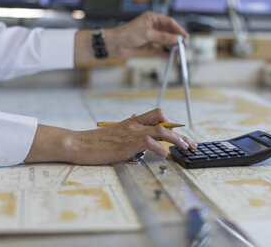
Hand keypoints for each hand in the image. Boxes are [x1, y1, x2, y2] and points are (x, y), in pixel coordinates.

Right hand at [25, 109, 196, 164]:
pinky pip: (150, 142)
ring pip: (162, 130)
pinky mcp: (128, 143)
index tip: (180, 133)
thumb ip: (128, 131)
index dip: (171, 122)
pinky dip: (160, 148)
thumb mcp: (115, 133)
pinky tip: (163, 155)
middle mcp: (135, 124)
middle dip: (181, 133)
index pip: (157, 114)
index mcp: (132, 121)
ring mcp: (132, 133)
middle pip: (164, 121)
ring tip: (185, 147)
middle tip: (190, 143)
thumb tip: (139, 132)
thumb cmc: (96, 141)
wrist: (80, 143)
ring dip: (177, 139)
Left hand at [105, 11, 188, 57]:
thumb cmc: (127, 34)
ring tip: (177, 53)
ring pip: (164, 41)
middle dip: (176, 39)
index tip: (185, 36)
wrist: (115, 44)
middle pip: (168, 32)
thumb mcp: (147, 34)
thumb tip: (175, 39)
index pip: (169, 23)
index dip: (178, 29)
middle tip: (183, 46)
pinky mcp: (147, 45)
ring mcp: (150, 36)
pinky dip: (163, 53)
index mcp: (152, 18)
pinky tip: (168, 57)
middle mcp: (152, 26)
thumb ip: (163, 37)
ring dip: (170, 47)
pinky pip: (158, 49)